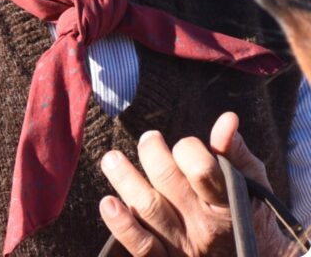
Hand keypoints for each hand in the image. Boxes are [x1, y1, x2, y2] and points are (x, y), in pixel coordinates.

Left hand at [98, 112, 293, 255]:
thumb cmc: (250, 216)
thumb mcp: (253, 184)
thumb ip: (235, 152)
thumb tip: (227, 118)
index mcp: (227, 204)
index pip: (201, 169)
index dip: (188, 148)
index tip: (185, 145)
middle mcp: (203, 226)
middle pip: (167, 181)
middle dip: (151, 152)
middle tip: (149, 139)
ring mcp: (183, 247)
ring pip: (147, 208)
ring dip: (124, 179)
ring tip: (111, 159)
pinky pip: (140, 245)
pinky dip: (121, 224)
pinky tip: (108, 203)